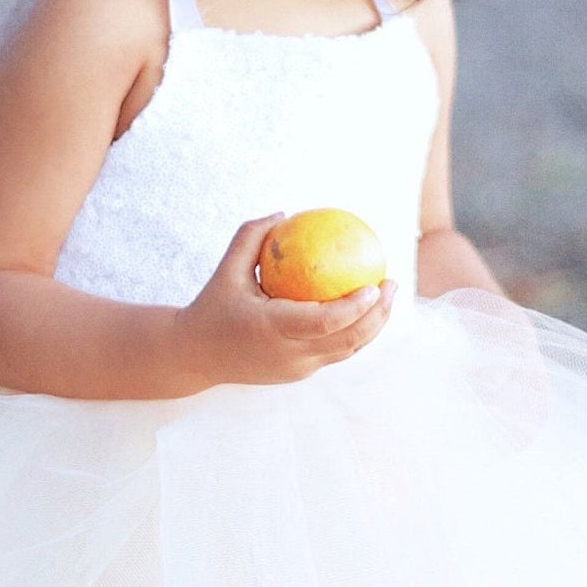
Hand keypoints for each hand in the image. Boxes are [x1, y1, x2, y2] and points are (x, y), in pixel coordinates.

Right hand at [177, 215, 392, 386]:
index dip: (356, 307)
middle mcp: (289, 354)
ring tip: (387, 295)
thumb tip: (284, 213)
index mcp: (272, 328)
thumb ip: (251, 237)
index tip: (375, 284)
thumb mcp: (227, 269)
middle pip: (348, 340)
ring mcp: (296, 368)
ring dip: (373, 325)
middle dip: (378, 314)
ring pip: (347, 350)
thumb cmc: (212, 305)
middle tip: (391, 283)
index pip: (325, 321)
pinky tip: (364, 307)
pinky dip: (355, 332)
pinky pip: (335, 352)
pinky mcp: (299, 373)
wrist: (195, 356)